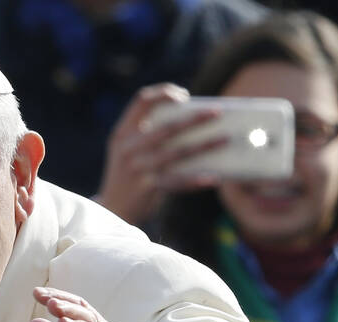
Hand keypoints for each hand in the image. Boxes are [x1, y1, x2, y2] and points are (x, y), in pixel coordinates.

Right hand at [96, 83, 225, 225]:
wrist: (112, 210)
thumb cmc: (128, 177)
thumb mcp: (128, 151)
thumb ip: (148, 136)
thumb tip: (191, 122)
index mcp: (122, 133)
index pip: (142, 101)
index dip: (164, 94)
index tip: (184, 96)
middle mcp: (128, 148)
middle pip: (167, 126)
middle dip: (195, 117)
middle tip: (218, 112)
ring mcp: (136, 168)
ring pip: (177, 152)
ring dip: (204, 145)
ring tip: (225, 139)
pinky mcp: (146, 188)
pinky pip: (176, 181)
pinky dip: (195, 180)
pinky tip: (213, 177)